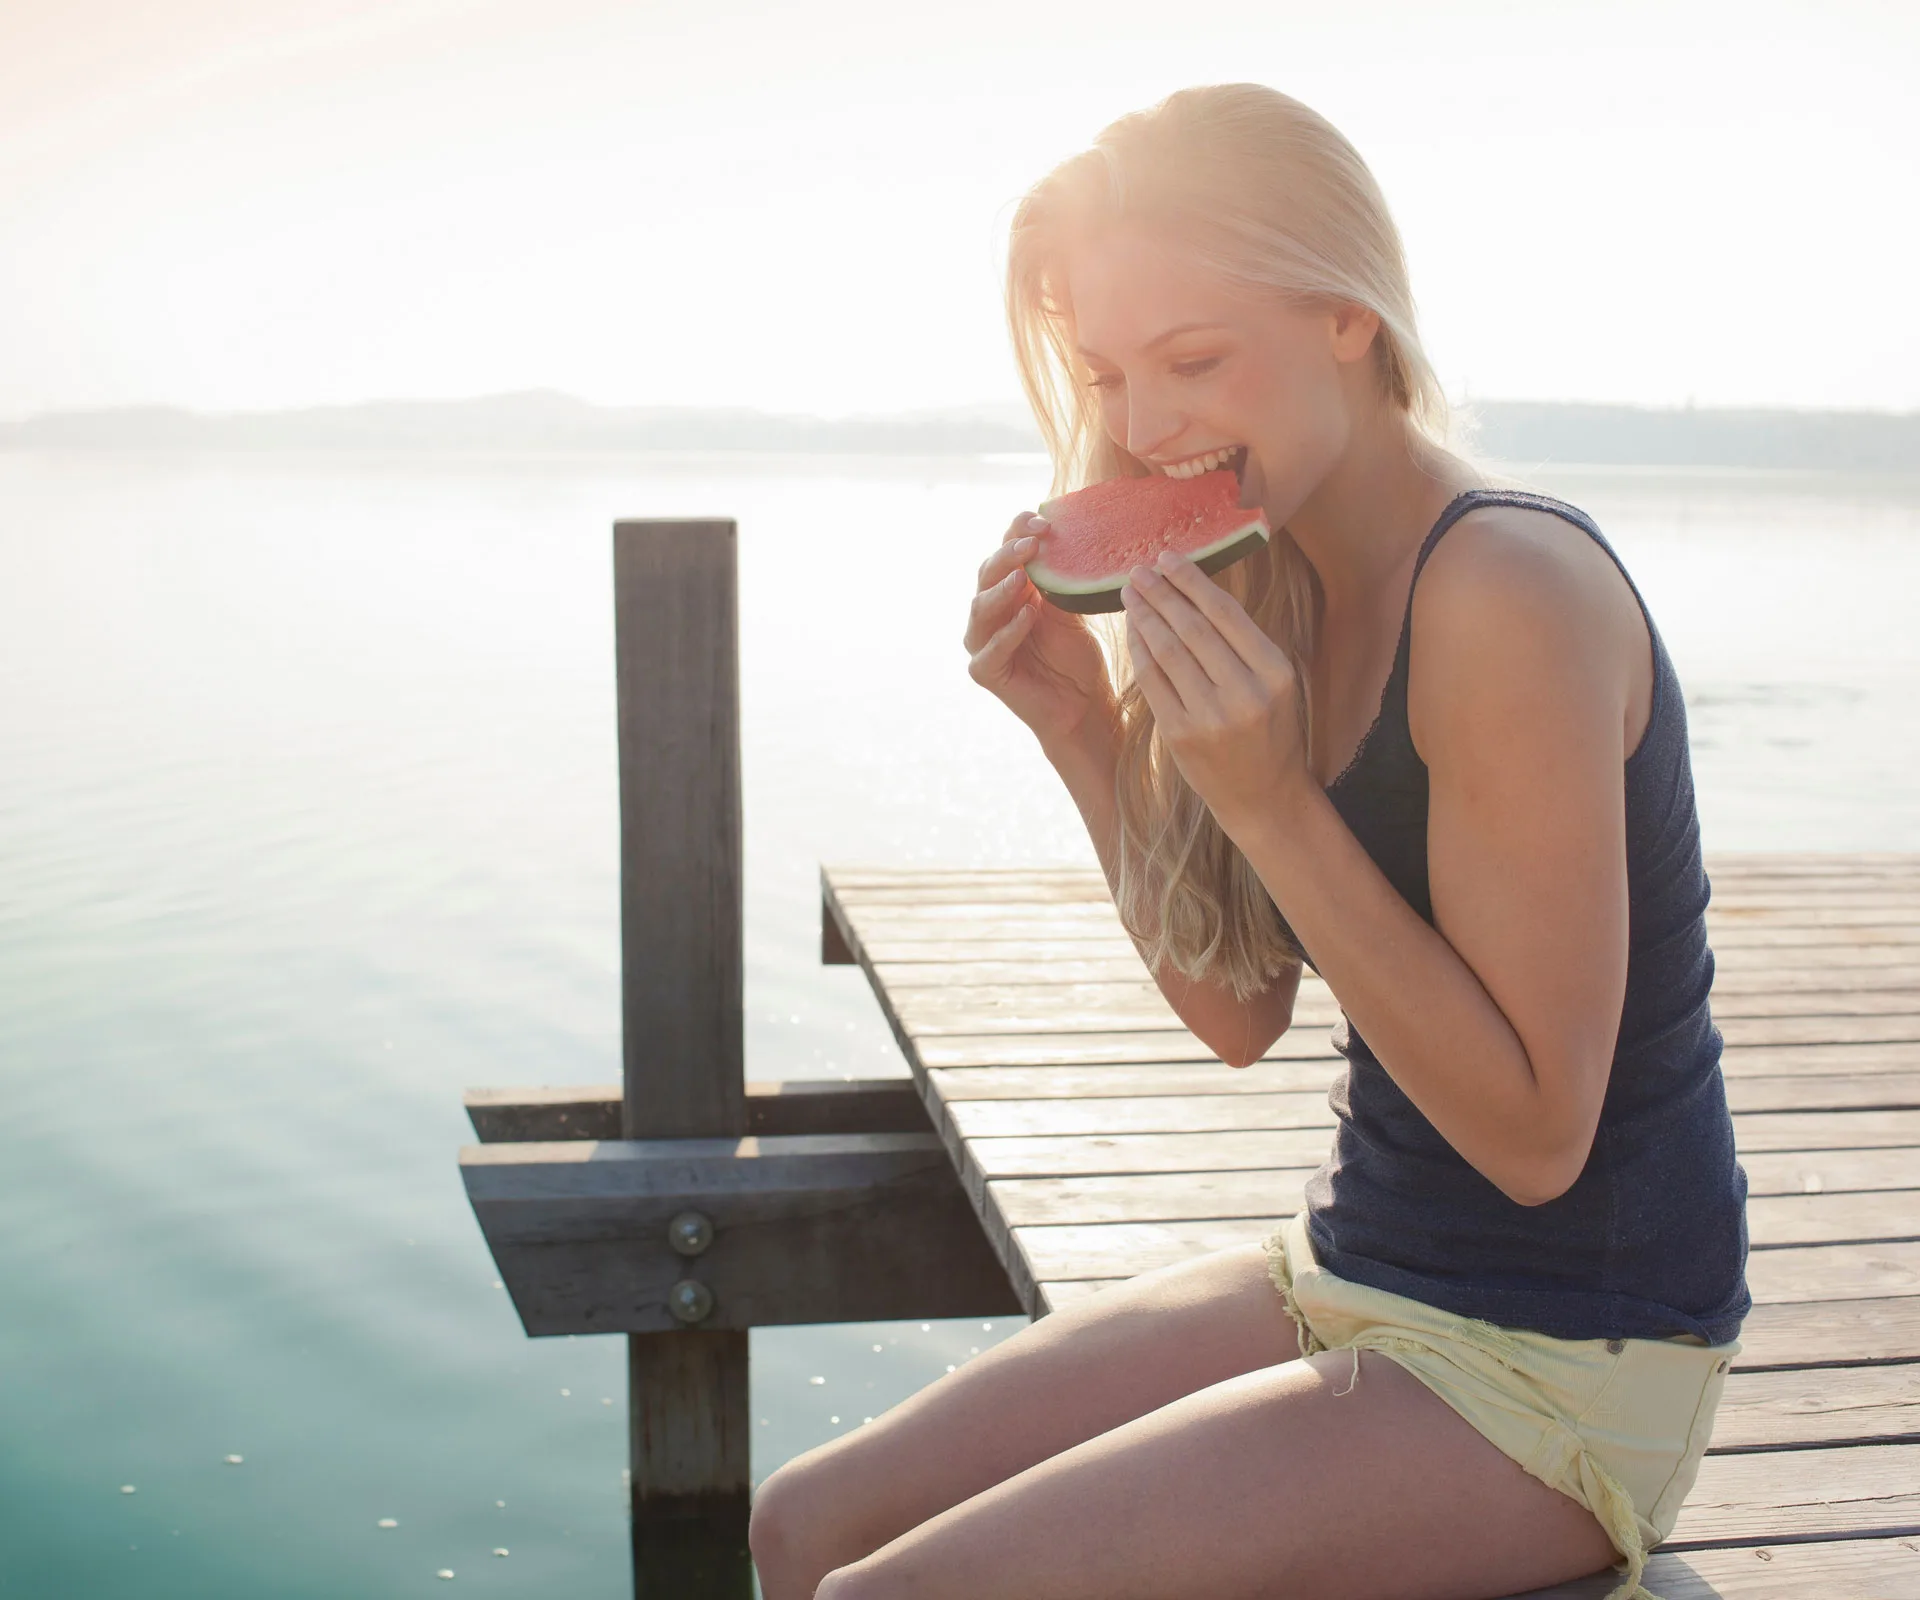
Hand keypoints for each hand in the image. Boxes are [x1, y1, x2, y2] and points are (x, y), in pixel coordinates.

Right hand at [965, 510, 1115, 753]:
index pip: (1004, 551)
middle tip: (1032, 544)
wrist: (1082, 702)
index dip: (1016, 532)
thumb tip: (1064, 530)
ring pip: (980, 607)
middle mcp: (989, 611)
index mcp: (1008, 589)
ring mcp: (982, 641)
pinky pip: (989, 649)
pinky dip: (1008, 632)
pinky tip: (1028, 616)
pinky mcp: (985, 671)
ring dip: (1001, 589)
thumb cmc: (1074, 653)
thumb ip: (1058, 577)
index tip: (1042, 520)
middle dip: (1008, 555)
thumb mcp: (1069, 607)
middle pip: (987, 573)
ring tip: (1022, 577)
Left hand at [1119, 548, 1309, 831]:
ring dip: (1144, 615)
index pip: (1226, 614)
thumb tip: (1196, 590)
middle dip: (1161, 592)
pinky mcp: (1180, 734)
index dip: (1192, 581)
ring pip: (1167, 651)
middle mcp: (1244, 693)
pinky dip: (1139, 650)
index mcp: (1275, 672)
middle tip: (1139, 569)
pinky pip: (1152, 681)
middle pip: (1192, 628)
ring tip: (1130, 591)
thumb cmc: (1269, 732)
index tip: (1169, 557)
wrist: (1262, 796)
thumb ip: (1243, 644)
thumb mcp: (1274, 684)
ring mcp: (1210, 716)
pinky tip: (1132, 629)